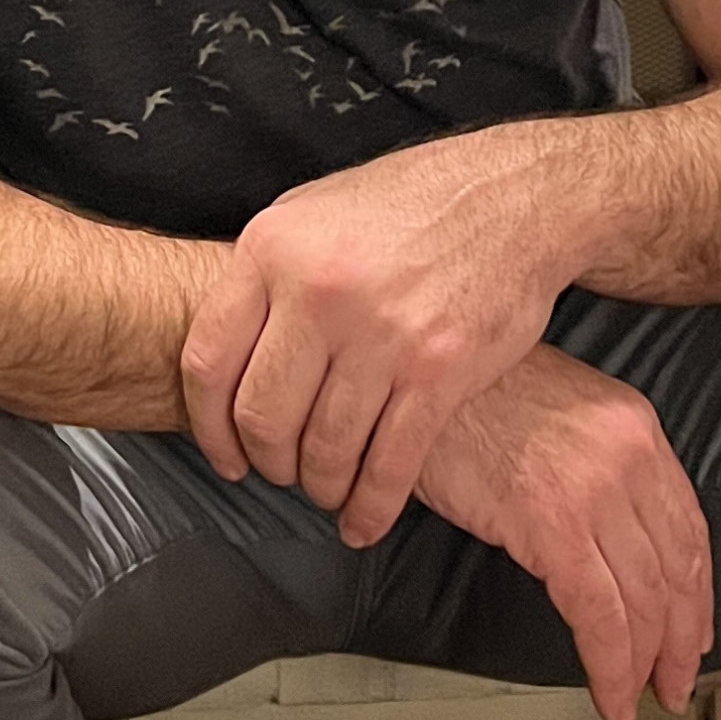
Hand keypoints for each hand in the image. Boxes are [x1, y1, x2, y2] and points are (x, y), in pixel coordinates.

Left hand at [179, 137, 563, 538]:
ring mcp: (381, 335)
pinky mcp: (440, 372)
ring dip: (320, 485)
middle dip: (268, 462)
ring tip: (325, 487)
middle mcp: (319, 293)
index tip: (224, 453)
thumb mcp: (311, 212)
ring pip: (325, 449)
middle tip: (280, 471)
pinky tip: (362, 521)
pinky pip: (390, 465)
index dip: (208, 424)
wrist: (512, 198)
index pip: (208, 361)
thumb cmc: (407, 205)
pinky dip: (370, 508)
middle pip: (263, 416)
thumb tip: (227, 343)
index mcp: (273, 250)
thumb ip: (265, 274)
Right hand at [413, 345, 714, 719]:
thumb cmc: (461, 389)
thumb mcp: (549, 408)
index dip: (698, 591)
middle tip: (675, 680)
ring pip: (646, 600)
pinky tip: (609, 692)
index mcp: (631, 425)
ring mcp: (595, 489)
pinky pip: (600, 614)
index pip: (688, 526)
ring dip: (647, 664)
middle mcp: (628, 456)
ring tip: (638, 698)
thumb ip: (587, 458)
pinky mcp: (553, 523)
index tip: (693, 630)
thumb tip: (593, 527)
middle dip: (683, 639)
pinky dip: (611, 664)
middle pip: (680, 568)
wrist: (414, 373)